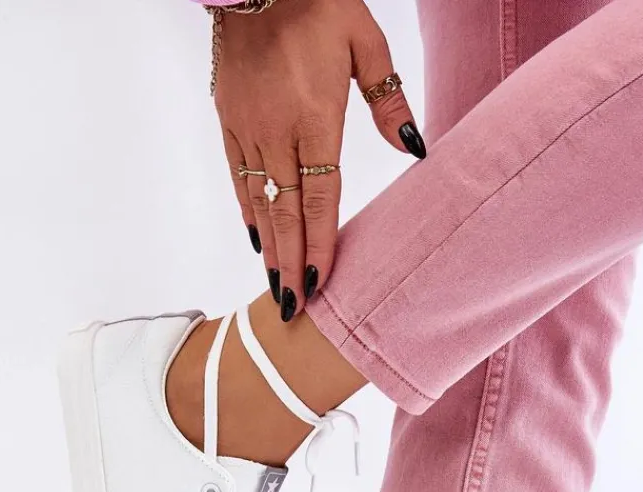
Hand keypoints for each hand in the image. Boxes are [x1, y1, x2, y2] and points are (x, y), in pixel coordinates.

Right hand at [213, 0, 423, 320]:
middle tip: (292, 309)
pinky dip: (248, 211)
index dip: (319, 242)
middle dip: (290, 264)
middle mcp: (276, 129)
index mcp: (314, 115)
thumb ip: (387, 100)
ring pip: (259, 201)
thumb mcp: (365, 41)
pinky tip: (256, 239)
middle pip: (286, 212)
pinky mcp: (228, 118)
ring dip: (269, 249)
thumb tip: (414, 147)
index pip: (319, 195)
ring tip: (276, 288)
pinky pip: (238, 175)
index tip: (321, 282)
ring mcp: (248, 127)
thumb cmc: (318, 2)